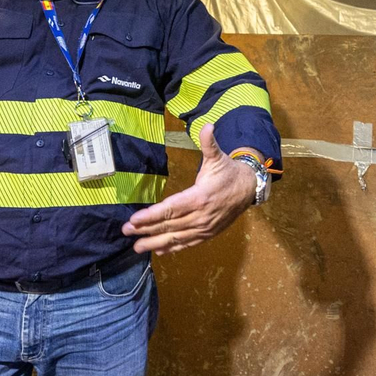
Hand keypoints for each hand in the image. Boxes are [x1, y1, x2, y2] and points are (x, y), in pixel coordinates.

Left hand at [122, 124, 255, 254]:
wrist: (248, 189)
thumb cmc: (228, 172)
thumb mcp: (218, 157)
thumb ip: (209, 143)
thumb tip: (208, 125)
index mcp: (200, 197)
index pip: (171, 209)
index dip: (151, 215)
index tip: (134, 219)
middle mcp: (201, 216)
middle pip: (169, 225)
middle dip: (146, 230)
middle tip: (126, 231)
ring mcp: (205, 227)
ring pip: (176, 238)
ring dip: (155, 242)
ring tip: (137, 246)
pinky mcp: (208, 234)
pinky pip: (188, 243)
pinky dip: (173, 248)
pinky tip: (158, 250)